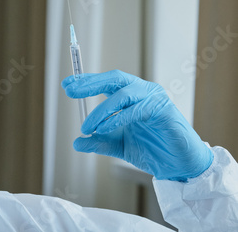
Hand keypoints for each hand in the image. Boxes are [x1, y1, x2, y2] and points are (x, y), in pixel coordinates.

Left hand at [61, 70, 212, 181]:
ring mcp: (155, 99)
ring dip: (101, 110)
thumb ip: (99, 141)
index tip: (66, 84)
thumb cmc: (152, 149)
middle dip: (90, 83)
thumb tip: (77, 142)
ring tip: (87, 126)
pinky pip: (137, 110)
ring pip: (123, 94)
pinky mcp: (164, 110)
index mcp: (131, 95)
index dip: (87, 81)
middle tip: (71, 90)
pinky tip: (104, 128)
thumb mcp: (118, 145)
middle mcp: (143, 92)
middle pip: (114, 79)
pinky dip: (118, 118)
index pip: (107, 82)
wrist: (178, 166)